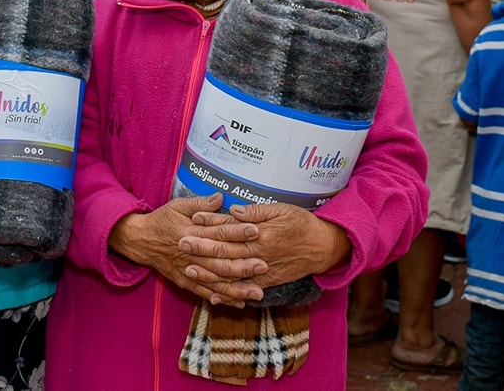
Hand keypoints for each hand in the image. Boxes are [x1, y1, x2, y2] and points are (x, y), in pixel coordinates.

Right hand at [109, 193, 266, 307]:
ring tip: (258, 292)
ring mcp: (188, 270)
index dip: (237, 231)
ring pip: (215, 281)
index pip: (217, 231)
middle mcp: (191, 253)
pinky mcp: (185, 281)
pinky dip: (221, 298)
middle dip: (243, 264)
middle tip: (264, 265)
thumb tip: (220, 197)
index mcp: (190, 232)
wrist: (139, 240)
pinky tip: (239, 302)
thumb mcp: (177, 206)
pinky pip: (205, 292)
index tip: (256, 230)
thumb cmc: (161, 220)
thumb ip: (199, 203)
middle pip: (220, 260)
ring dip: (237, 287)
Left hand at [180, 203, 351, 291]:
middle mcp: (259, 254)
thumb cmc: (301, 223)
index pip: (230, 228)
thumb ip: (256, 211)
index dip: (210, 224)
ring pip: (231, 274)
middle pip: (225, 251)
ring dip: (209, 272)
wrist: (323, 247)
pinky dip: (228, 293)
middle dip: (202, 248)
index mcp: (261, 234)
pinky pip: (244, 289)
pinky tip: (212, 295)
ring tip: (189, 269)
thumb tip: (235, 210)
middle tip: (181, 244)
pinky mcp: (267, 281)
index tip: (191, 220)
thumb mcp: (281, 209)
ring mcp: (263, 270)